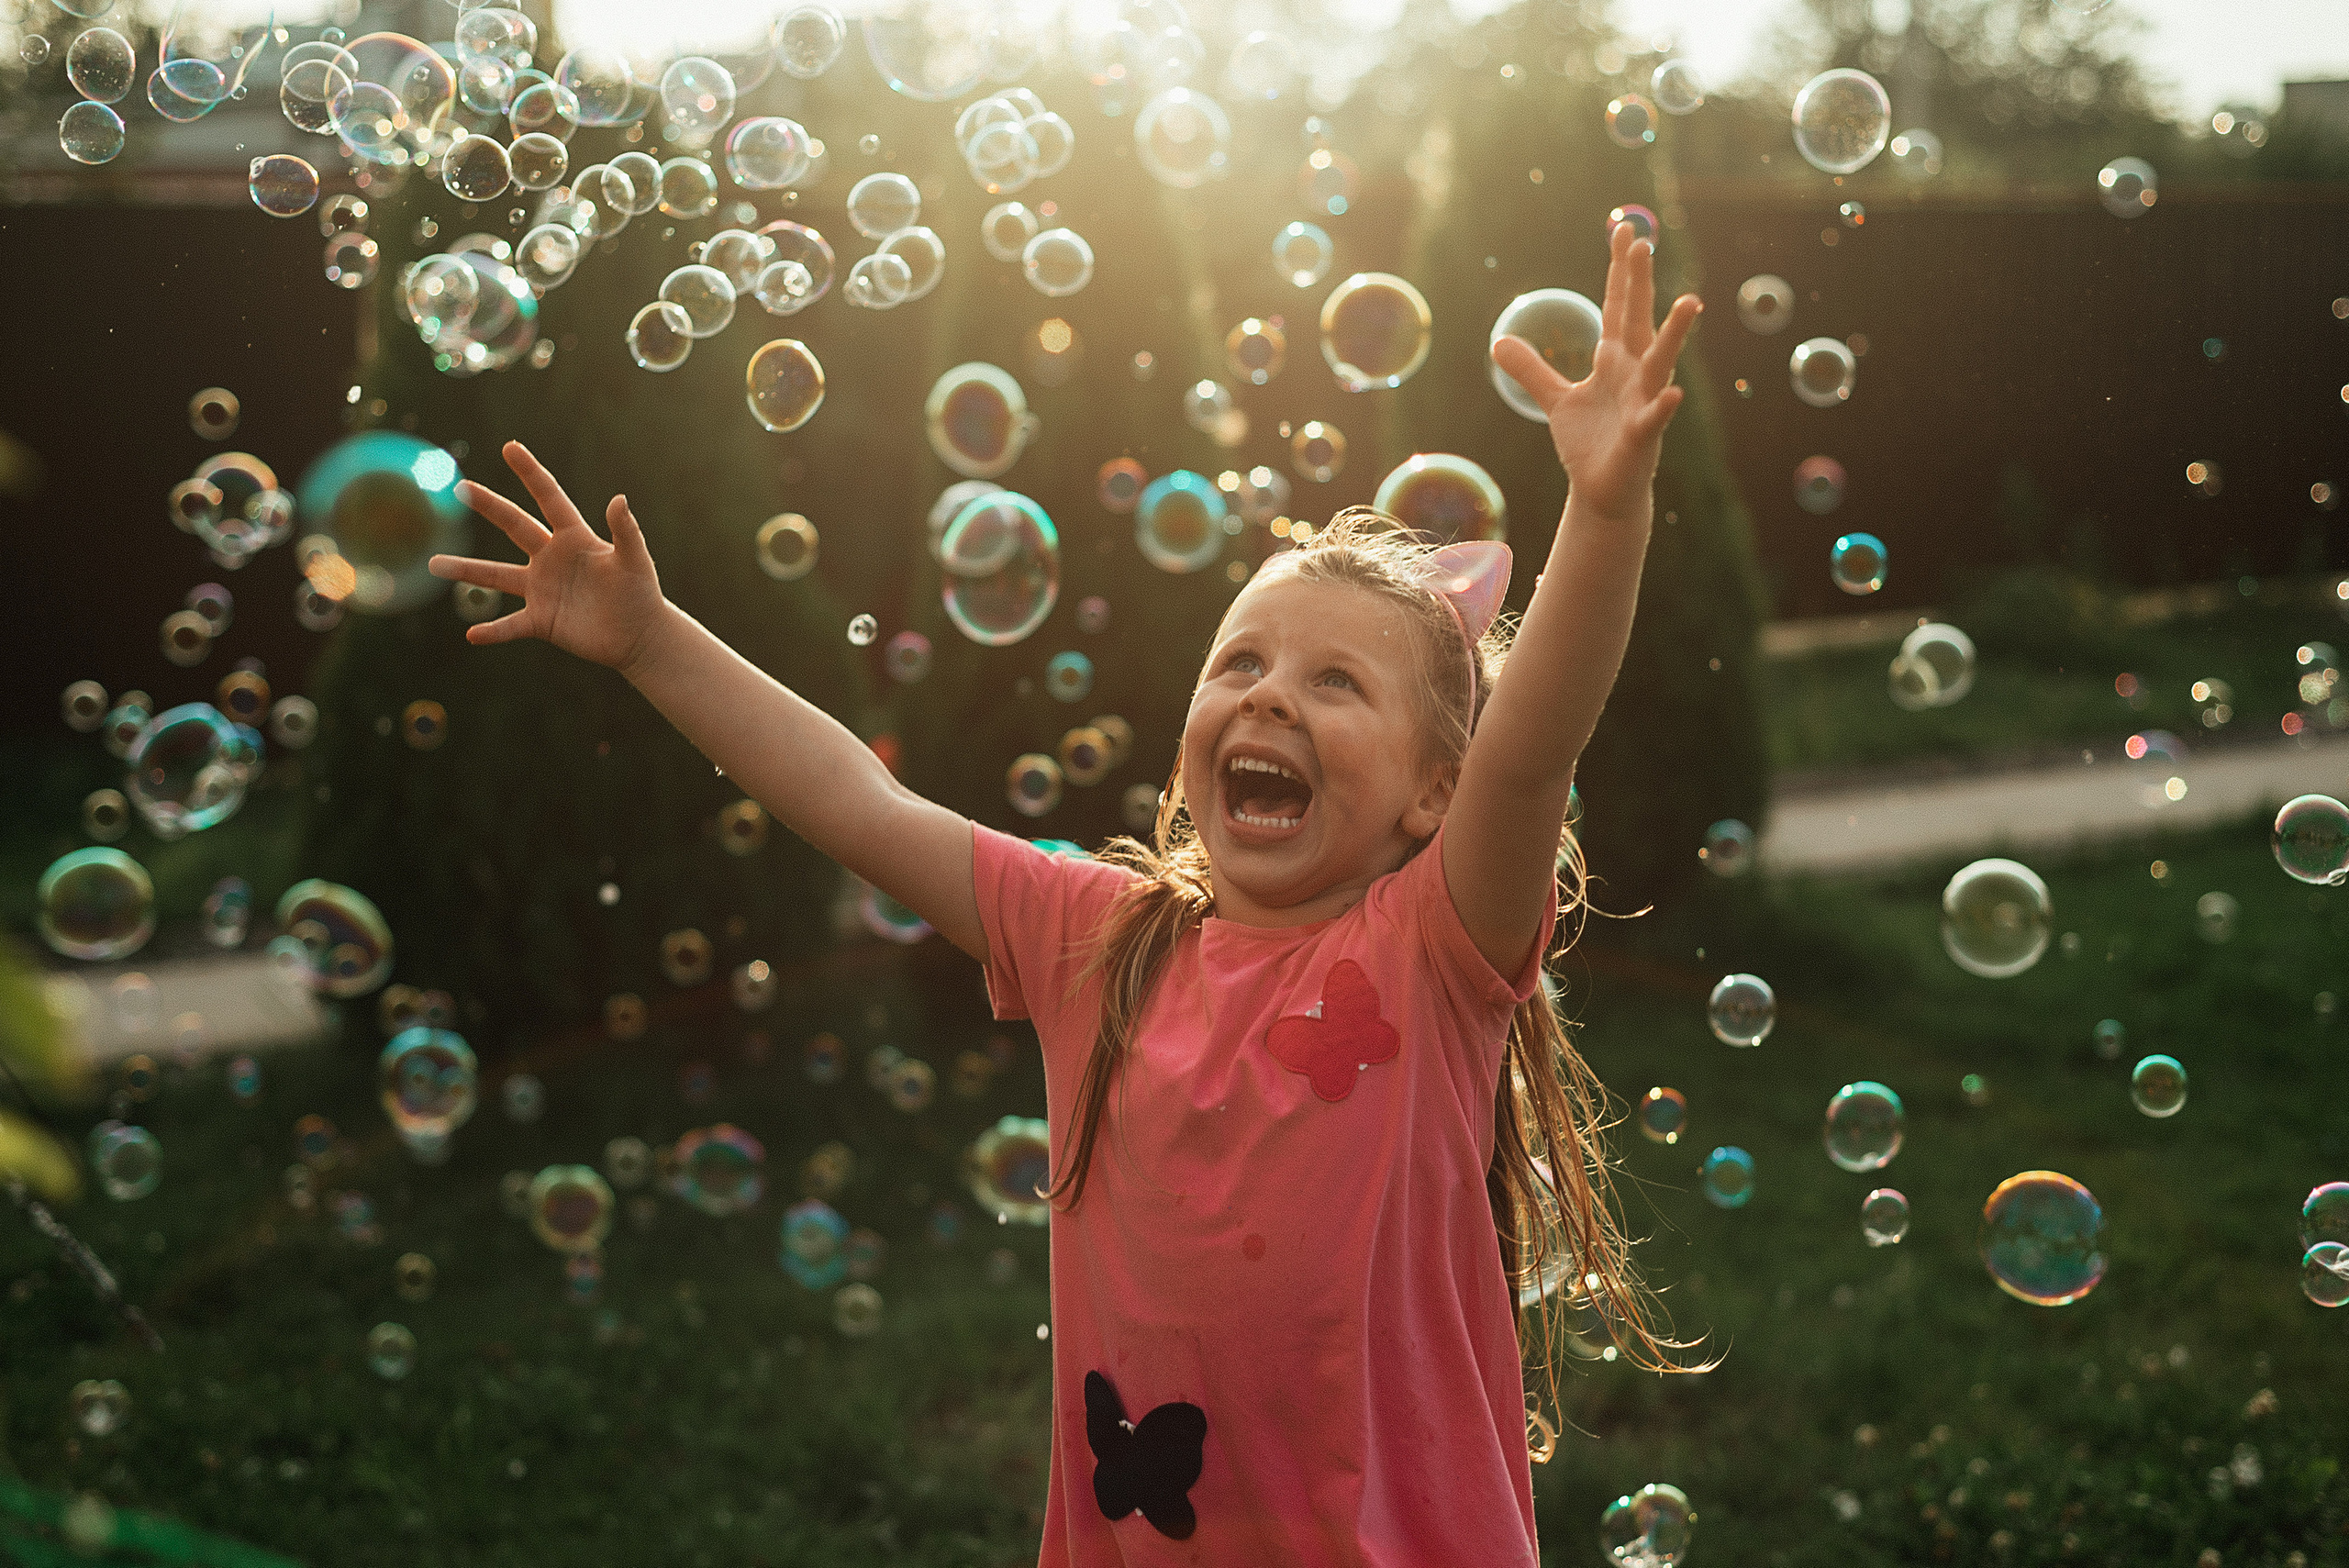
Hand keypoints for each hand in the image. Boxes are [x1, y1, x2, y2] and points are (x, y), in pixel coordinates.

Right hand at [427, 441, 667, 673]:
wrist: (639, 635)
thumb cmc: (641, 593)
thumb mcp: (635, 560)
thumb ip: (626, 531)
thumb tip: (619, 498)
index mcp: (574, 538)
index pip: (549, 498)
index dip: (531, 473)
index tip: (511, 447)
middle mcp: (551, 558)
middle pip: (514, 526)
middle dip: (489, 506)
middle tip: (462, 488)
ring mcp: (542, 589)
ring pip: (496, 576)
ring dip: (466, 570)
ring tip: (433, 565)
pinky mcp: (541, 620)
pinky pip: (510, 626)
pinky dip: (492, 631)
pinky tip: (472, 635)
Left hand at [1491, 220, 1701, 520]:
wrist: (1602, 492)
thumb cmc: (1589, 444)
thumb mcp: (1556, 402)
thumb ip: (1533, 370)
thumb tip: (1498, 341)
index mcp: (1615, 361)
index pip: (1618, 306)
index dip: (1620, 271)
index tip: (1625, 231)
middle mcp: (1634, 374)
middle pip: (1637, 319)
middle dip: (1639, 283)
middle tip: (1642, 242)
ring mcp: (1643, 402)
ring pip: (1660, 362)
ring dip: (1675, 333)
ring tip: (1690, 303)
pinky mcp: (1644, 436)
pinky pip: (1655, 418)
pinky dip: (1663, 406)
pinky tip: (1672, 393)